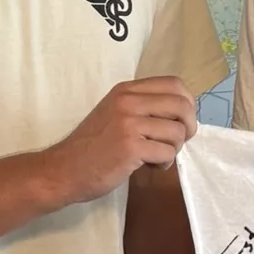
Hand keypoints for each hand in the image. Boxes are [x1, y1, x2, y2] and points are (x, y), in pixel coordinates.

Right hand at [47, 77, 197, 206]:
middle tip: (177, 142)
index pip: (174, 84)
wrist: (64, 169)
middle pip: (182, 105)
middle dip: (188, 127)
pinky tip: (149, 165)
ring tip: (156, 156)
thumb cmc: (92, 145)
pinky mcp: (130, 146)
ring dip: (173, 149)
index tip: (182, 121)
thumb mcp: (115, 113)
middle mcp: (128, 101)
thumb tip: (182, 114)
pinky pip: (167, 152)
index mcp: (126, 90)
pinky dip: (164, 163)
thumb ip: (143, 107)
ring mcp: (129, 123)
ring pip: (177, 131)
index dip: (187, 103)